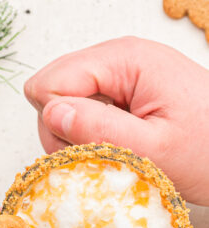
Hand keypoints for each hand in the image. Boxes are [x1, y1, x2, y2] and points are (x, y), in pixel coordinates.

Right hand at [24, 36, 208, 205]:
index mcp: (126, 60)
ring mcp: (115, 75)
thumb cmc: (205, 152)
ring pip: (59, 103)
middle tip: (100, 151)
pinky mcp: (116, 91)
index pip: (50, 83)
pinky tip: (112, 143)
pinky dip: (85, 133)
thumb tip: (51, 113)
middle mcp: (116, 59)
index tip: (87, 145)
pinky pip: (77, 110)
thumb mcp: (153, 149)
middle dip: (63, 129)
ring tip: (112, 149)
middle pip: (49, 91)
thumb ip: (99, 129)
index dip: (58, 122)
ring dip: (75, 134)